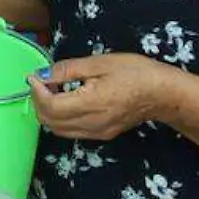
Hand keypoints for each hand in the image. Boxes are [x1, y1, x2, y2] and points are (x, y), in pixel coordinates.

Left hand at [28, 54, 186, 140]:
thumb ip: (68, 70)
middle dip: (38, 101)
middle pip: (50, 122)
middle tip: (42, 81)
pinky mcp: (102, 135)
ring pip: (58, 130)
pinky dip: (60, 118)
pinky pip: (71, 131)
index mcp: (91, 105)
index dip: (37, 91)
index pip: (50, 106)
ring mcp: (97, 133)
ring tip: (54, 89)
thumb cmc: (135, 72)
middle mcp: (92, 124)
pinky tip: (67, 100)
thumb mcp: (100, 63)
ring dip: (47, 111)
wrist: (163, 93)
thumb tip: (43, 75)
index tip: (34, 76)